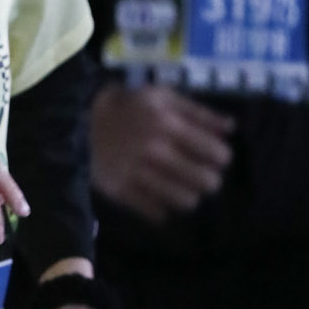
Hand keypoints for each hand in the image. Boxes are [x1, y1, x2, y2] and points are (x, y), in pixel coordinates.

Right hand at [91, 84, 234, 223]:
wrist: (77, 120)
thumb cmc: (128, 106)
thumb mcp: (163, 97)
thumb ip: (198, 112)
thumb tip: (231, 128)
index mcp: (168, 124)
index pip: (215, 153)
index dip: (222, 158)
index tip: (216, 158)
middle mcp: (155, 151)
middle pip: (205, 181)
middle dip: (210, 180)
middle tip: (203, 176)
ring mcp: (137, 173)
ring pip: (184, 200)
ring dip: (190, 196)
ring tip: (184, 188)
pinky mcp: (121, 191)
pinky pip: (155, 211)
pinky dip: (163, 208)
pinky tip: (161, 198)